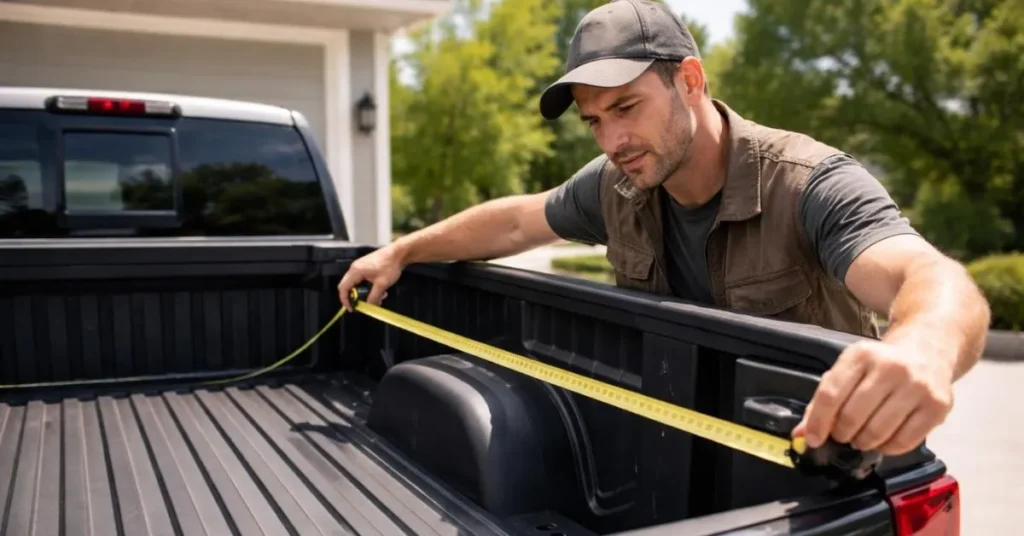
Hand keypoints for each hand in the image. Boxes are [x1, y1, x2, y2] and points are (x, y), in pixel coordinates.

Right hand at [337, 245, 404, 310]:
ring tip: (378, 297)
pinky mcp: (367, 267)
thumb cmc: (390, 266)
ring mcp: (361, 267)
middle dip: (357, 297)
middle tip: (364, 305)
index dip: (345, 300)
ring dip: (366, 293)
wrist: (398, 253)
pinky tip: (380, 290)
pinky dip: (369, 287)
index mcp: (355, 271)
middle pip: (349, 286)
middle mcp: (355, 268)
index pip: (343, 288)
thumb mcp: (382, 285)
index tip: (352, 308)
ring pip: (358, 284)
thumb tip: (369, 306)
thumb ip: (373, 297)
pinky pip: (363, 280)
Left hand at [792, 338, 954, 455]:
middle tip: (843, 435)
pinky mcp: (938, 406)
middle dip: (842, 434)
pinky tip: (884, 439)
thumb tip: (802, 435)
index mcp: (861, 355)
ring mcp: (917, 387)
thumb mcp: (849, 370)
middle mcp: (891, 368)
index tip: (813, 439)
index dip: (818, 422)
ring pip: (878, 432)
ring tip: (862, 437)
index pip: (830, 394)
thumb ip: (823, 401)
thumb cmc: (880, 365)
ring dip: (864, 442)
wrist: (927, 350)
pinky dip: (888, 448)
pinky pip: (905, 441)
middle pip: (853, 416)